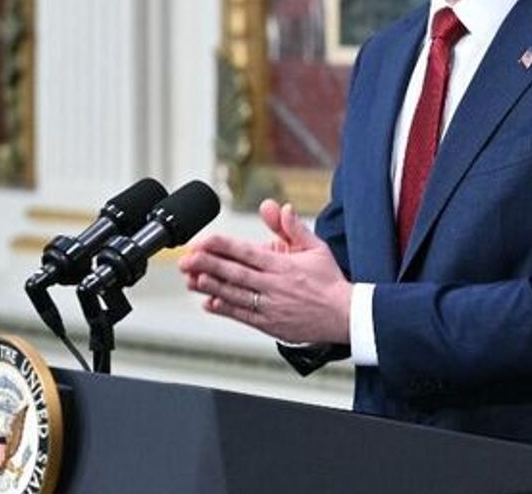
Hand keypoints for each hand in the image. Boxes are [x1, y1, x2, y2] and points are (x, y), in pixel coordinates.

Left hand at [178, 200, 351, 343]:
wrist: (344, 315)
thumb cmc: (329, 281)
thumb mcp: (316, 248)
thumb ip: (294, 228)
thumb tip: (281, 208)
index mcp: (284, 265)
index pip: (248, 252)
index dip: (223, 246)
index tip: (204, 240)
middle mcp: (275, 286)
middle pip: (235, 274)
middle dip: (208, 265)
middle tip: (187, 259)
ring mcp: (271, 306)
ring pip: (235, 295)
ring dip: (211, 287)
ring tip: (191, 279)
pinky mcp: (270, 324)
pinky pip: (243, 316)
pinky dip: (225, 310)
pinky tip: (209, 303)